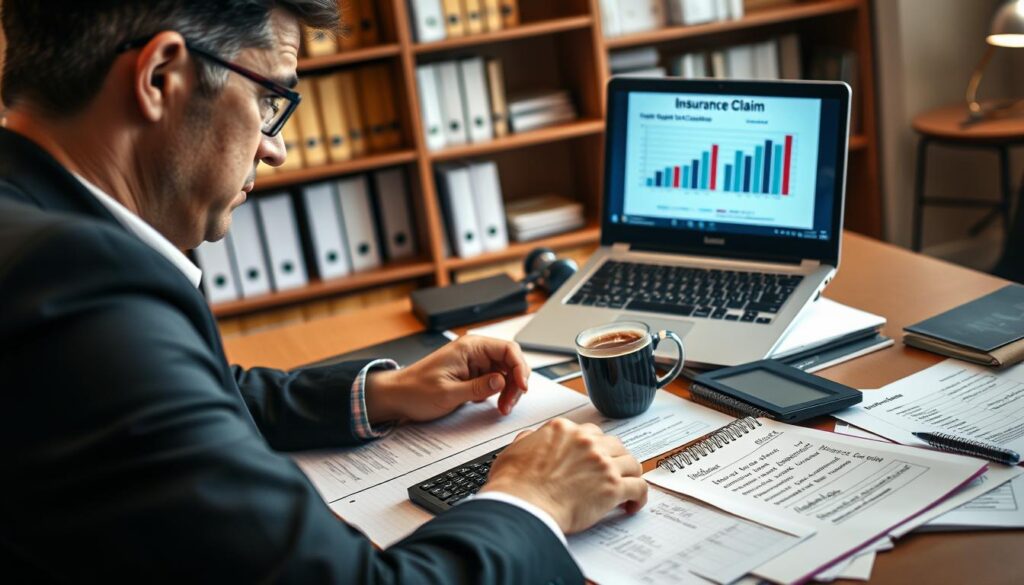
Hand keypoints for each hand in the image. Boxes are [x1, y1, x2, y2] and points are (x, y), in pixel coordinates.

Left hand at [364, 335, 529, 423]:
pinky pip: (496, 380)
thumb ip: (477, 387)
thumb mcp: (447, 393)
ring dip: (510, 390)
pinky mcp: (474, 374)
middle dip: (516, 383)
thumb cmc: (416, 390)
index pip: (508, 349)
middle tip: (509, 404)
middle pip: (510, 361)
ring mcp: (475, 363)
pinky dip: (501, 393)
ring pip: (506, 372)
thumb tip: (502, 381)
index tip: (522, 387)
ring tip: (502, 407)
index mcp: (470, 347)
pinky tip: (494, 404)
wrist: (398, 396)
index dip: (520, 368)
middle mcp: (475, 351)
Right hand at [480, 418, 647, 533]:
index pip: (590, 432)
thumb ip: (528, 440)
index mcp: (564, 430)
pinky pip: (639, 487)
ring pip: (631, 462)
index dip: (594, 447)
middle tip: (610, 471)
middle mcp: (586, 442)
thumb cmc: (515, 485)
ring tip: (626, 486)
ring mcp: (602, 463)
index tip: (595, 457)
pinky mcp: (613, 487)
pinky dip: (639, 496)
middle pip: (614, 444)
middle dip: (613, 458)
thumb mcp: (514, 451)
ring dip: (629, 474)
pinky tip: (632, 504)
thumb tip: (530, 439)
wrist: (523, 506)